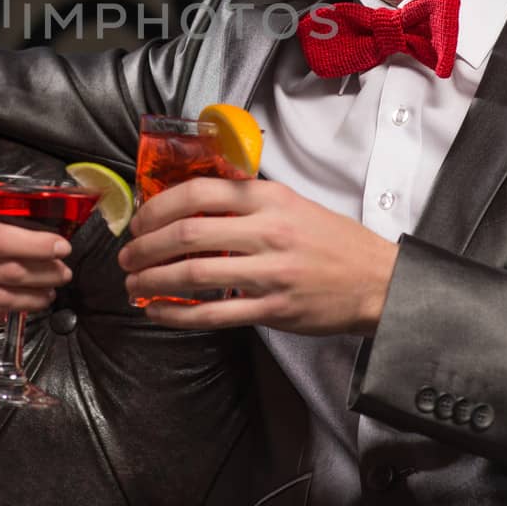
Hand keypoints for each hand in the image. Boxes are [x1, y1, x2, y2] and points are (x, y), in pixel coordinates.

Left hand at [118, 178, 397, 335]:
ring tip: (134, 284)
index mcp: (269, 198)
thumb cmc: (332, 241)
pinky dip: (177, 313)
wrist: (379, 281)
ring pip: (193, 273)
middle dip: (145, 246)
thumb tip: (189, 203)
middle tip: (127, 256)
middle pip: (187, 233)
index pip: (198, 192)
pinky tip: (159, 311)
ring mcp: (270, 272)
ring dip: (153, 280)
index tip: (140, 220)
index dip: (158, 207)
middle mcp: (267, 231)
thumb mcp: (292, 203)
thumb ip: (246, 201)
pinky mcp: (273, 309)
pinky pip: (214, 313)